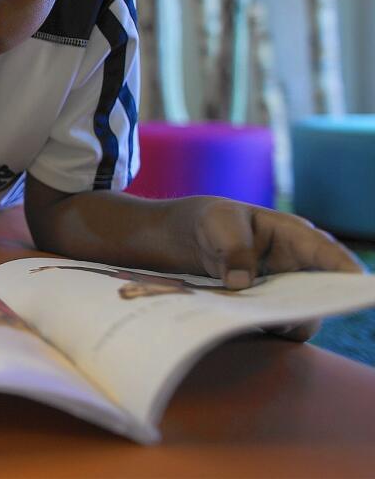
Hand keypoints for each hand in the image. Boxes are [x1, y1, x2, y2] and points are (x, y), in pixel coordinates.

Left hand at [182, 197, 364, 339]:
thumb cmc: (216, 221)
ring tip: (264, 320)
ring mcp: (286, 289)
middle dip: (316, 305)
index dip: (344, 268)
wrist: (194, 237)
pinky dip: (267, 327)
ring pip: (304, 314)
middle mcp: (299, 266)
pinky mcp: (269, 307)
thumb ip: (234, 248)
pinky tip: (246, 324)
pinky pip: (279, 325)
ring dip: (287, 320)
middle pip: (323, 292)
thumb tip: (242, 284)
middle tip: (292, 314)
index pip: (328, 252)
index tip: (356, 282)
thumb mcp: (220, 224)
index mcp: (295, 236)